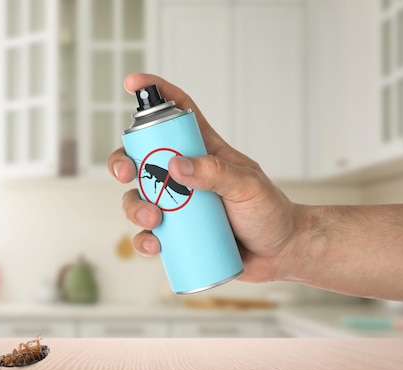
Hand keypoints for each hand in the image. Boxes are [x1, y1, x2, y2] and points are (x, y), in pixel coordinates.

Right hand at [108, 73, 302, 282]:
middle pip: (141, 158)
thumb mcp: (248, 186)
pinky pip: (147, 235)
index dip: (155, 94)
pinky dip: (142, 241)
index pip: (177, 114)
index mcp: (203, 152)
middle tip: (125, 173)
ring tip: (153, 220)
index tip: (132, 83)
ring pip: (137, 199)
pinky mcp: (177, 234)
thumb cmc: (270, 212)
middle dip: (121, 162)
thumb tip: (175, 166)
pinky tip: (154, 245)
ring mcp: (178, 206)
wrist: (281, 252)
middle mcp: (185, 176)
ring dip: (134, 207)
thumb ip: (216, 173)